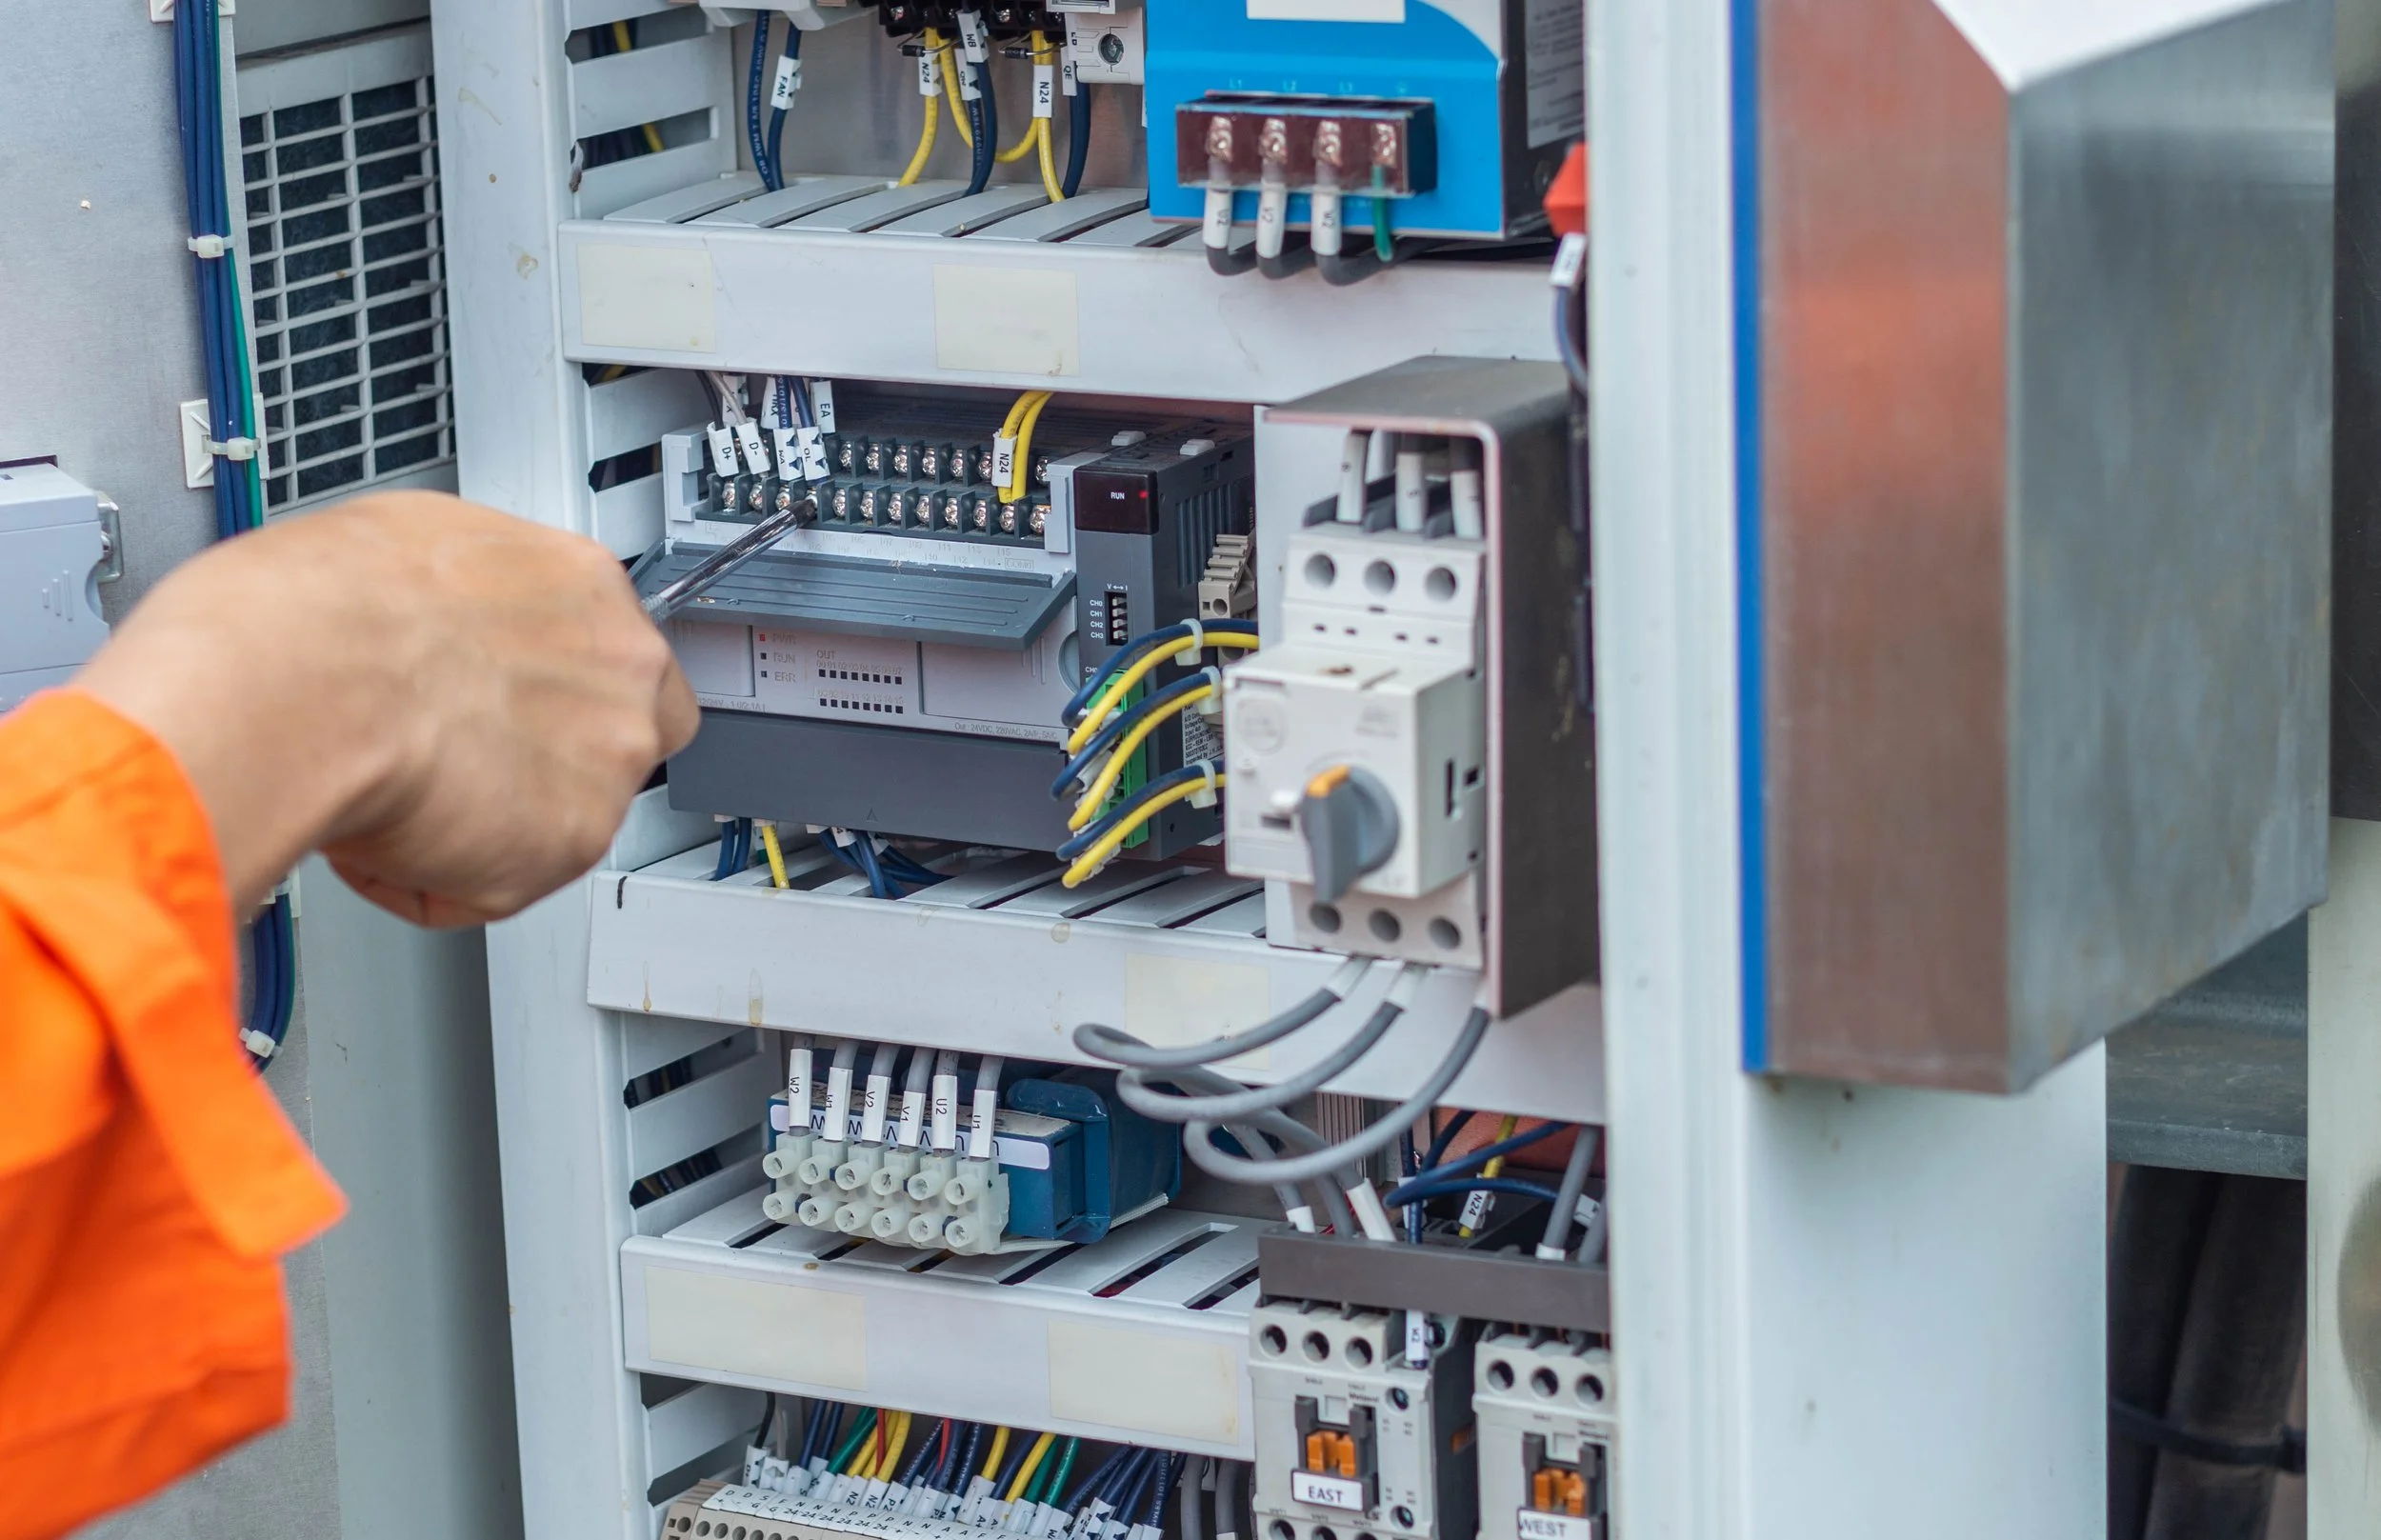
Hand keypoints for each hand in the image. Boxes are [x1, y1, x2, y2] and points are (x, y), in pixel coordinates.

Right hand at [77, 491, 697, 925]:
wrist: (305, 683)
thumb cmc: (326, 611)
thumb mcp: (411, 541)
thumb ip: (471, 598)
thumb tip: (441, 618)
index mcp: (584, 583)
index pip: (613, 650)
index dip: (555, 688)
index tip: (513, 703)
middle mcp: (622, 669)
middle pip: (619, 733)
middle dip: (548, 760)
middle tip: (462, 761)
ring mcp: (610, 760)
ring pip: (559, 816)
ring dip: (487, 822)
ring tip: (395, 793)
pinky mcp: (575, 840)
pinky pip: (500, 883)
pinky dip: (433, 878)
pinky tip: (378, 833)